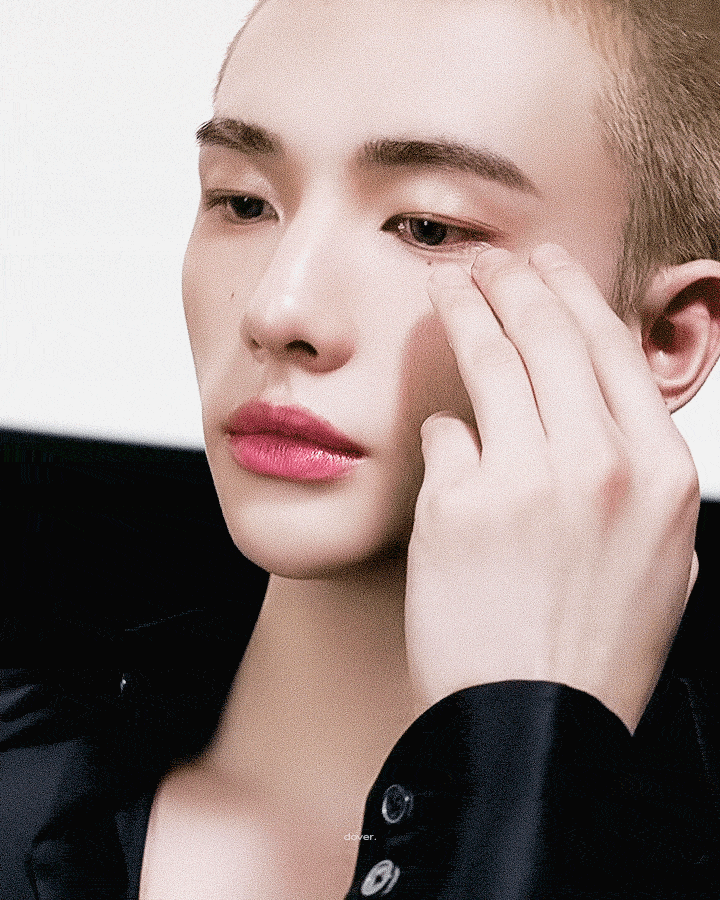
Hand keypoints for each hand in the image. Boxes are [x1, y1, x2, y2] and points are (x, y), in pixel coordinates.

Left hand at [405, 244, 699, 732]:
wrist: (532, 727)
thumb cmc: (594, 649)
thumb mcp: (658, 558)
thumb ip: (633, 475)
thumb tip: (589, 417)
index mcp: (661, 475)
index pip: (613, 350)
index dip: (573, 293)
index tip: (547, 264)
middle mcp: (601, 465)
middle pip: (550, 335)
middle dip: (514, 280)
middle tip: (486, 258)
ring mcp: (526, 480)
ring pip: (492, 361)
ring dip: (467, 309)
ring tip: (447, 282)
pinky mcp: (457, 504)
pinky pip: (445, 436)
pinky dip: (444, 429)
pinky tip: (440, 422)